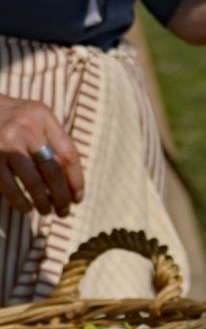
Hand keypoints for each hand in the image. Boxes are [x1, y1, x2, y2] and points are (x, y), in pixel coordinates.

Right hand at [0, 95, 83, 216]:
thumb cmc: (12, 120)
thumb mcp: (35, 120)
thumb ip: (54, 143)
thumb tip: (72, 188)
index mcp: (41, 116)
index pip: (68, 154)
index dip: (76, 181)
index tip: (77, 198)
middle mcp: (26, 128)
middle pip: (54, 172)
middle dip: (62, 197)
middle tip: (64, 212)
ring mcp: (7, 143)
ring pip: (35, 184)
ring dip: (44, 204)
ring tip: (46, 211)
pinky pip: (11, 188)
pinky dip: (21, 203)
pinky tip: (27, 208)